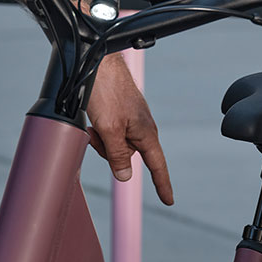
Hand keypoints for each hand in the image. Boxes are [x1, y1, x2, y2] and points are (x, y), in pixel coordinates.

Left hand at [87, 55, 173, 205]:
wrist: (99, 60)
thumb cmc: (106, 90)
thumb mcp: (108, 128)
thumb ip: (117, 155)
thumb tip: (126, 176)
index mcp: (145, 132)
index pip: (157, 165)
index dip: (162, 184)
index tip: (168, 200)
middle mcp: (141, 126)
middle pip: (128, 156)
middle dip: (110, 152)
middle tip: (98, 134)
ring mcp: (131, 117)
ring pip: (116, 143)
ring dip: (102, 139)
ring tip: (95, 122)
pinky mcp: (120, 111)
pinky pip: (110, 131)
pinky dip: (100, 129)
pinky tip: (93, 117)